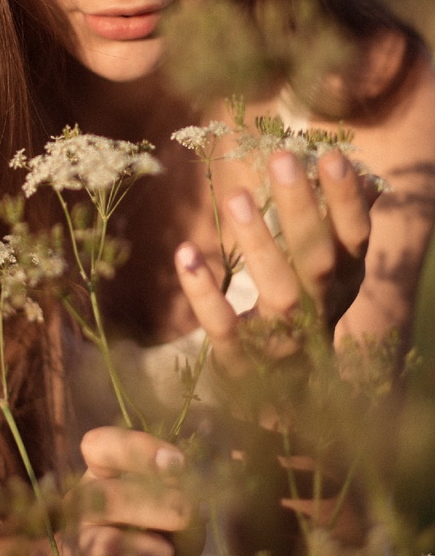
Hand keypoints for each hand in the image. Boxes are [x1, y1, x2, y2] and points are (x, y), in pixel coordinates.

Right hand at [58, 427, 205, 555]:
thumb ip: (178, 484)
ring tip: (167, 554)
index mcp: (99, 471)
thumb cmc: (164, 527)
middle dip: (154, 505)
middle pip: (106, 497)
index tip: (178, 463)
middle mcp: (79, 503)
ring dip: (145, 551)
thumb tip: (180, 475)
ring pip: (105, 546)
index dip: (138, 450)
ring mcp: (74, 544)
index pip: (101, 445)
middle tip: (188, 514)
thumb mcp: (177, 501)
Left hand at [175, 148, 376, 372]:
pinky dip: (204, 292)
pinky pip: (224, 327)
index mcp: (345, 281)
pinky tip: (186, 252)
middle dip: (302, 208)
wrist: (288, 399)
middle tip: (281, 158)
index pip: (355, 237)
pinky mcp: (243, 361)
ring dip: (260, 244)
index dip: (346, 200)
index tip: (330, 155)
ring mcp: (284, 339)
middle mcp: (321, 310)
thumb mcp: (333, 273)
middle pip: (318, 258)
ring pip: (279, 293)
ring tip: (237, 196)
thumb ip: (343, 227)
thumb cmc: (307, 313)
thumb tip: (369, 177)